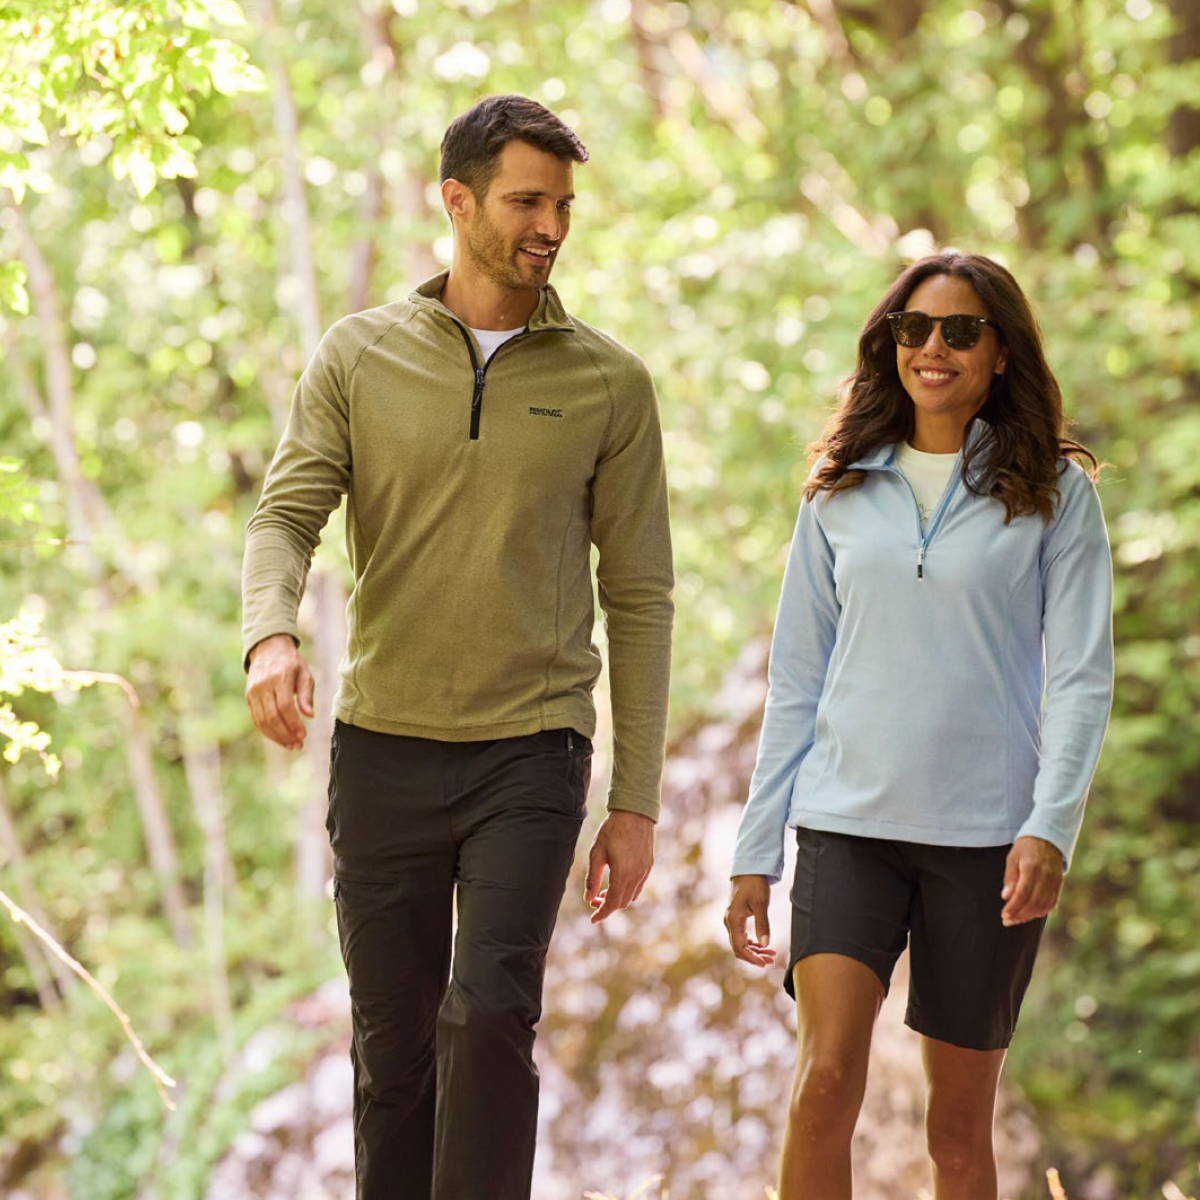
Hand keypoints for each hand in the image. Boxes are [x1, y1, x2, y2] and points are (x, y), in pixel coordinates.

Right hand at [245, 633, 314, 750]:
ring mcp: (253, 692)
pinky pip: (256, 719)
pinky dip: (267, 731)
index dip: (293, 723)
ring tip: (290, 745)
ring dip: (276, 737)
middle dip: (285, 734)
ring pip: (262, 721)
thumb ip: (306, 695)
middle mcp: (263, 685)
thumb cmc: (291, 663)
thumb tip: (310, 715)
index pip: (284, 706)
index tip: (303, 735)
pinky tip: (279, 738)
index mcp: (279, 677)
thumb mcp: (305, 674)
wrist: (268, 649)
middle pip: (272, 716)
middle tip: (298, 745)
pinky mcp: (248, 698)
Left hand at [585, 810, 653, 924]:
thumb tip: (588, 899)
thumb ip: (592, 878)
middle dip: (607, 906)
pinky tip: (618, 881)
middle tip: (594, 899)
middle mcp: (636, 876)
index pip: (612, 903)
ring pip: (631, 896)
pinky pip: (638, 886)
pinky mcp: (649, 865)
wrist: (635, 812)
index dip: (601, 913)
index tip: (592, 919)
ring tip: (604, 891)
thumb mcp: (596, 853)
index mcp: (622, 874)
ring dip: (618, 899)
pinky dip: (627, 890)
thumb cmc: (612, 830)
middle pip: (622, 903)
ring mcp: (645, 871)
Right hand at [725, 875, 776, 967]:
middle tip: (771, 960)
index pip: (739, 947)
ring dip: (755, 951)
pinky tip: (763, 946)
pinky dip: (752, 943)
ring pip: (740, 943)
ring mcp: (731, 920)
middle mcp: (729, 922)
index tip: (765, 964)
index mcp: (733, 920)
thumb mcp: (761, 904)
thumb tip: (765, 945)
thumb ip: (763, 924)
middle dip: (755, 957)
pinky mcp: (736, 918)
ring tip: (771, 954)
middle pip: (739, 948)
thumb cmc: (754, 884)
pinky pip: (741, 936)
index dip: (752, 959)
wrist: (748, 869)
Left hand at [1001, 836, 1063, 925]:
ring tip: (1016, 919)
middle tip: (1007, 921)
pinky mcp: (1059, 884)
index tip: (1004, 915)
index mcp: (1032, 867)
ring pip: (1043, 905)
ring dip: (1029, 915)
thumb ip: (1010, 878)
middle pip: (1034, 902)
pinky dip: (1041, 911)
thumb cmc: (1026, 847)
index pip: (1023, 893)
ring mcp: (1055, 881)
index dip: (1014, 907)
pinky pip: (1051, 903)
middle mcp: (1046, 876)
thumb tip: (1006, 897)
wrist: (1048, 837)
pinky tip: (1030, 914)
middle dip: (1020, 915)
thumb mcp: (1013, 857)